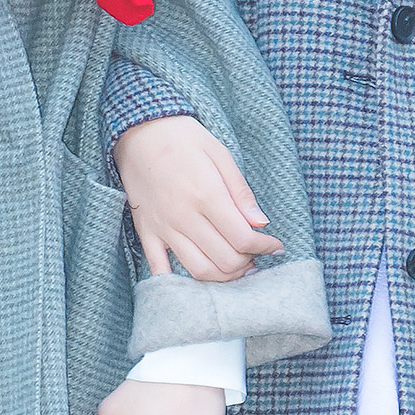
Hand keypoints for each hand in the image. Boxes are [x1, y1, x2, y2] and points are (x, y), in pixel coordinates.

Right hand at [112, 113, 282, 280]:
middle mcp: (184, 216)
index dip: (265, 247)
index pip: (243, 238)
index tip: (275, 246)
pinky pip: (161, 270)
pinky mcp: (147, 232)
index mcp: (206, 195)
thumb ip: (241, 193)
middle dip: (248, 262)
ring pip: (199, 270)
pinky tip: (201, 273)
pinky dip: (181, 283)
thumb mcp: (221, 154)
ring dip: (224, 276)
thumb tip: (261, 223)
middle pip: (225, 259)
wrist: (139, 131)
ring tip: (236, 266)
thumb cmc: (185, 139)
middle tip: (256, 254)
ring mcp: (163, 228)